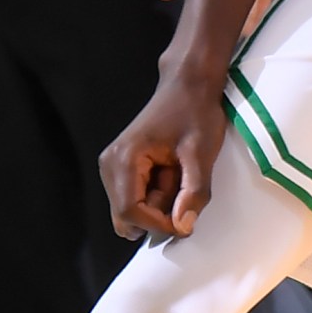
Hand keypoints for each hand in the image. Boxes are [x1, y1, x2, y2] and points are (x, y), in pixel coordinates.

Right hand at [101, 68, 228, 238]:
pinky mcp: (121, 168)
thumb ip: (194, 192)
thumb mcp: (201, 152)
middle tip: (182, 189)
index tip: (186, 221)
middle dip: (157, 216)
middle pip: (126, 218)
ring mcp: (113, 167)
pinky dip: (156, 196)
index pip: (130, 214)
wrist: (188, 85)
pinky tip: (171, 174)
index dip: (159, 226)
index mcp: (123, 160)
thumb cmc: (194, 112)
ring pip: (131, 211)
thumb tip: (183, 227)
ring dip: (159, 205)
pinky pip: (135, 199)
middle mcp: (110, 165)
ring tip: (178, 175)